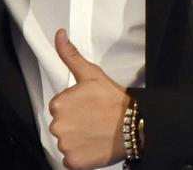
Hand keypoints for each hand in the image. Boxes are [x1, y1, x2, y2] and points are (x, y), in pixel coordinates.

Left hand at [47, 29, 129, 169]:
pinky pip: (70, 160)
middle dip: (74, 124)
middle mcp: (57, 125)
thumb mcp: (90, 73)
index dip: (74, 108)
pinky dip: (80, 156)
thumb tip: (59, 35)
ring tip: (95, 132)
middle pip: (61, 126)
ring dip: (77, 140)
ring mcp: (65, 145)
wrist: (135, 125)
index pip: (59, 108)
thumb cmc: (113, 99)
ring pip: (66, 142)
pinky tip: (93, 146)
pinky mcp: (73, 162)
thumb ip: (70, 55)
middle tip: (93, 120)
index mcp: (58, 104)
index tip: (88, 107)